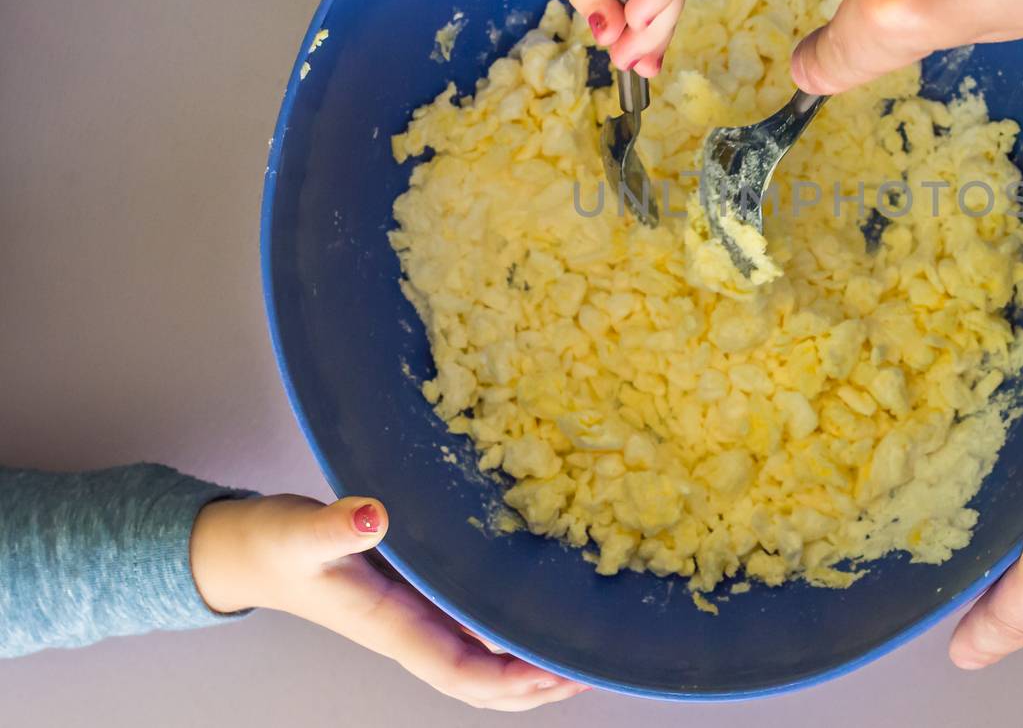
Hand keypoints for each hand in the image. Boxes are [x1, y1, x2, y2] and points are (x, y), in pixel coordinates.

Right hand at [191, 494, 585, 710]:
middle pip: (484, 683)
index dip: (510, 679)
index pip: (461, 672)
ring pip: (484, 663)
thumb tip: (372, 515)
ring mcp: (418, 618)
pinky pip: (475, 630)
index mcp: (392, 627)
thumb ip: (335, 525)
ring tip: (583, 652)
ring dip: (532, 667)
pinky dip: (512, 634)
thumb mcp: (300, 531)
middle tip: (594, 668)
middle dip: (538, 685)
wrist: (249, 550)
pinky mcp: (421, 598)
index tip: (558, 670)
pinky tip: (541, 611)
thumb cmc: (273, 545)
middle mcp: (413, 630)